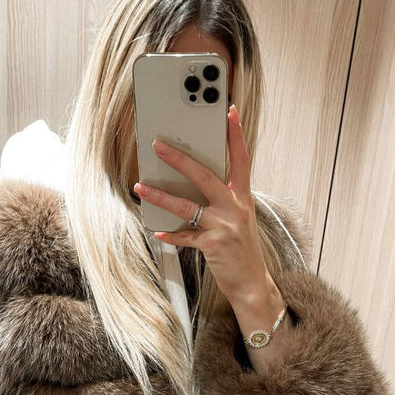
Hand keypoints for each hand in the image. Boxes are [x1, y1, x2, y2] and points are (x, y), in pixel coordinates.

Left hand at [132, 105, 268, 304]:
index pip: (241, 159)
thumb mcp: (239, 218)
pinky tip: (158, 231)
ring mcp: (224, 227)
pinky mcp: (212, 245)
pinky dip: (170, 234)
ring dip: (161, 195)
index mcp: (243, 198)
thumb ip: (223, 199)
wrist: (252, 283)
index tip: (230, 111)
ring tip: (141, 187)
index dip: (236, 135)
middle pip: (206, 176)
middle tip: (159, 146)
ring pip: (187, 205)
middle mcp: (235, 208)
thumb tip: (193, 182)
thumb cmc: (242, 249)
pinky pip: (184, 236)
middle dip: (180, 159)